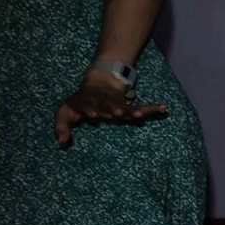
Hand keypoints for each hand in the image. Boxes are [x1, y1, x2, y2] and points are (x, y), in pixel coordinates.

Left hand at [54, 73, 168, 146]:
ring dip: (132, 109)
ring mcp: (116, 103)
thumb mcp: (65, 112)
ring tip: (140, 114)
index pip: (87, 104)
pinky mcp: (127, 106)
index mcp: (87, 101)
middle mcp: (102, 101)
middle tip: (118, 113)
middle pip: (108, 104)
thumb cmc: (79, 103)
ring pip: (125, 106)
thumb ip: (61, 126)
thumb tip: (61, 142)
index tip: (93, 113)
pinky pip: (141, 106)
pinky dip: (152, 108)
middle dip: (113, 108)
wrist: (99, 82)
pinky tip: (163, 107)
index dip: (89, 108)